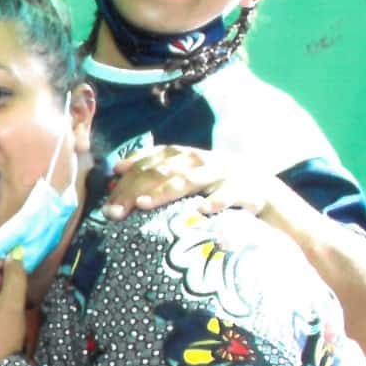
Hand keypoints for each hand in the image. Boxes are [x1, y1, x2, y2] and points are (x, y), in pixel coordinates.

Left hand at [103, 144, 275, 220]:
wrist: (259, 186)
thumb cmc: (211, 182)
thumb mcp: (182, 172)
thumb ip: (153, 171)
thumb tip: (115, 172)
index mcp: (182, 155)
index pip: (149, 161)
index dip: (126, 175)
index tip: (106, 191)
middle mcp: (199, 160)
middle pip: (161, 172)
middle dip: (135, 190)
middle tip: (115, 210)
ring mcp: (221, 173)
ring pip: (189, 180)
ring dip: (166, 192)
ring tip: (145, 203)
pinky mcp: (243, 189)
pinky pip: (229, 195)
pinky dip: (216, 200)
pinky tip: (203, 209)